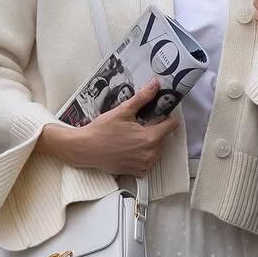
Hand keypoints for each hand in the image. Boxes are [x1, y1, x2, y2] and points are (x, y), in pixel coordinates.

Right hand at [41, 78, 179, 175]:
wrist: (85, 149)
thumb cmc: (101, 131)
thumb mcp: (123, 111)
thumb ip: (142, 98)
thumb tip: (154, 85)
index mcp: (150, 138)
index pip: (172, 125)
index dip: (166, 116)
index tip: (158, 114)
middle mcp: (150, 153)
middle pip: (164, 137)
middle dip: (155, 130)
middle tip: (139, 125)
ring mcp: (144, 164)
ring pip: (158, 150)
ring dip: (150, 143)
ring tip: (133, 136)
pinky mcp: (137, 171)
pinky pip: (149, 161)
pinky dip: (143, 155)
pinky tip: (131, 148)